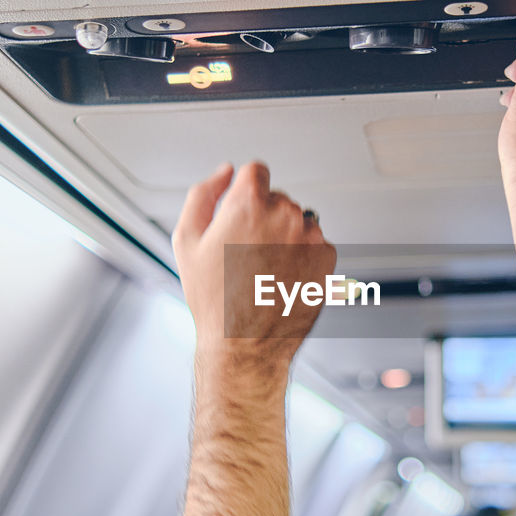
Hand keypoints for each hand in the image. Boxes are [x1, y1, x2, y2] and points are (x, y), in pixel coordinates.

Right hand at [171, 162, 335, 369]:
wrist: (245, 344)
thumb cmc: (214, 299)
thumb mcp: (187, 240)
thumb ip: (204, 194)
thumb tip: (225, 171)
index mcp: (250, 203)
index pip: (257, 171)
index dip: (245, 191)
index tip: (242, 213)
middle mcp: (285, 214)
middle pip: (277, 199)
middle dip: (264, 217)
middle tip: (245, 254)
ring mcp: (310, 235)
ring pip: (298, 221)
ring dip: (285, 236)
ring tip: (264, 270)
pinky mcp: (328, 257)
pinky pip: (315, 243)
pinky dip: (303, 256)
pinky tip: (283, 278)